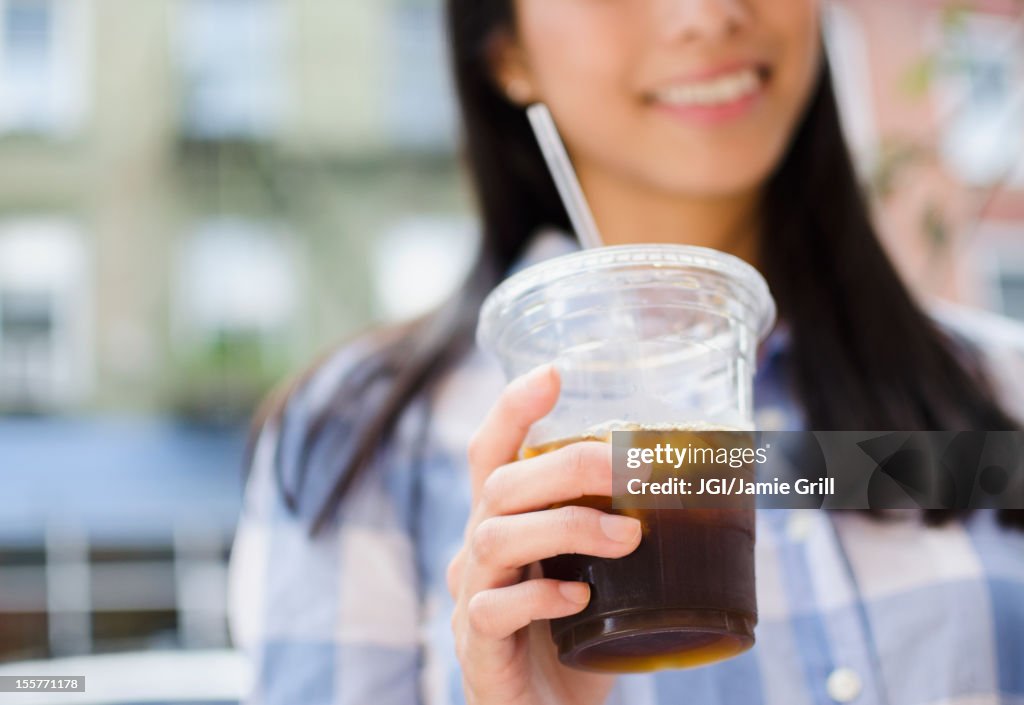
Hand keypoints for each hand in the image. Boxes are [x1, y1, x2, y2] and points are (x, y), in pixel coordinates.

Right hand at [446, 364, 642, 704]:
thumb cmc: (578, 635)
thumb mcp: (599, 573)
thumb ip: (626, 527)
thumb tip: (722, 482)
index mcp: (505, 522)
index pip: (491, 452)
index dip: (513, 409)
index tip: (553, 373)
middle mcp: (478, 551)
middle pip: (498, 485)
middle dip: (566, 465)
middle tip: (630, 466)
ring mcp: (472, 598)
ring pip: (494, 538)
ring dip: (567, 527)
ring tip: (627, 536)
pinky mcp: (478, 648)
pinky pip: (494, 610)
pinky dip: (539, 598)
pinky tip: (579, 598)